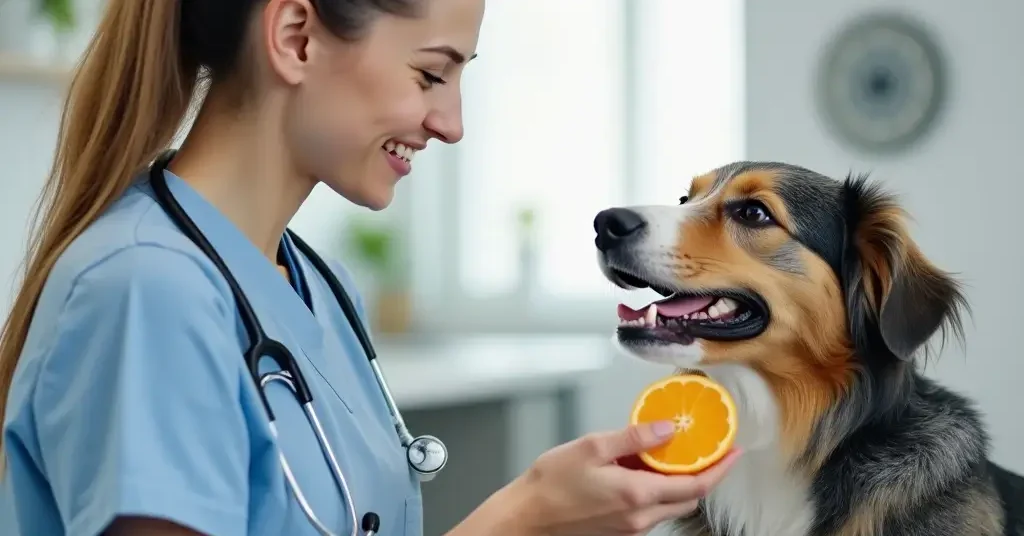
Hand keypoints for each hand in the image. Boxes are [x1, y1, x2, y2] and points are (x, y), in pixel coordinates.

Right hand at [504, 420, 740, 534]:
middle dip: (705, 476)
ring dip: (679, 483)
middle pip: (689, 499)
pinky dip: (657, 491)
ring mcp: (630, 528)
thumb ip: (634, 437)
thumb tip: (667, 429)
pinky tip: (642, 471)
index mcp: (637, 495)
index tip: (733, 452)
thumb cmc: (551, 485)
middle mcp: (639, 517)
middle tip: (709, 451)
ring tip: (672, 455)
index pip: (696, 485)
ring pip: (670, 505)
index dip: (720, 468)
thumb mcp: (592, 446)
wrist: (527, 518)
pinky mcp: (619, 531)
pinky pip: (650, 511)